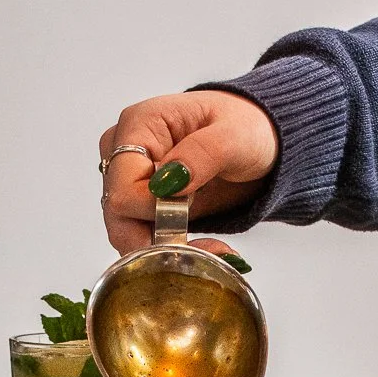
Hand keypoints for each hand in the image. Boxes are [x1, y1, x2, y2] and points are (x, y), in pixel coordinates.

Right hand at [98, 91, 277, 252]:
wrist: (258, 141)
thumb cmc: (247, 126)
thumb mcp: (237, 135)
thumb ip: (202, 154)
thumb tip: (165, 183)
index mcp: (138, 125)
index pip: (123, 189)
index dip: (152, 212)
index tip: (191, 213)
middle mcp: (123, 153)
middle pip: (118, 217)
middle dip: (159, 241)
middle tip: (207, 247)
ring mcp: (129, 181)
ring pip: (128, 234)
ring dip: (169, 251)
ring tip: (214, 248)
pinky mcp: (141, 206)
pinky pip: (144, 240)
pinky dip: (174, 251)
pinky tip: (206, 248)